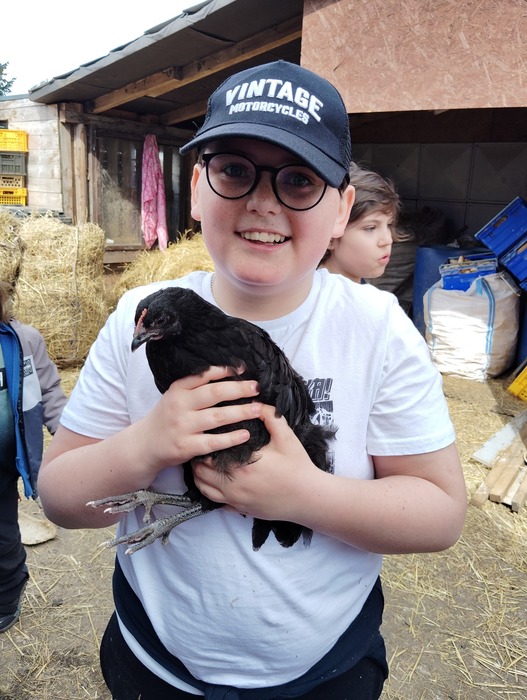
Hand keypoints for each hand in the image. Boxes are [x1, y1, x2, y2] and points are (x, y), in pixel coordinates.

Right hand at [137, 366, 260, 475]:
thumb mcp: (176, 396)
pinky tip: (246, 434)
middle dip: (239, 389)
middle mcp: (180, 405)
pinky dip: (231, 438)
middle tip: (257, 388)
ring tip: (258, 409)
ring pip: (217, 417)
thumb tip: (229, 374)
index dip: (224, 370)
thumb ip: (196, 386)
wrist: (145, 444)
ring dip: (241, 412)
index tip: (243, 368)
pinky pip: (213, 442)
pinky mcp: (186, 447)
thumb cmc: (168, 417)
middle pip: (214, 393)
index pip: (203, 375)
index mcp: (178, 389)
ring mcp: (183, 426)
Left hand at [193, 404, 321, 521]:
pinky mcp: (241, 510)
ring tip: (205, 464)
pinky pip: (217, 503)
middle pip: (200, 473)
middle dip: (198, 459)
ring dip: (201, 476)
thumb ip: (270, 417)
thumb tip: (257, 401)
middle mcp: (234, 485)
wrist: (309, 498)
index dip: (203, 444)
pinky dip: (211, 492)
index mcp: (241, 465)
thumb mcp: (286, 437)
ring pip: (204, 490)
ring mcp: (236, 500)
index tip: (206, 435)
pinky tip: (216, 482)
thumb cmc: (298, 467)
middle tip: (203, 447)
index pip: (208, 455)